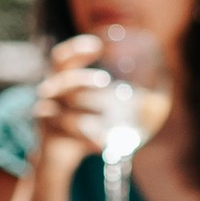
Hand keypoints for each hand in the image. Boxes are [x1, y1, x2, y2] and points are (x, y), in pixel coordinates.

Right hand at [31, 32, 110, 168]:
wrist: (60, 154)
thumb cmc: (83, 124)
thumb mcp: (99, 109)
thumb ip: (116, 101)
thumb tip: (153, 99)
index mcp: (61, 80)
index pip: (62, 58)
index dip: (75, 49)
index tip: (97, 46)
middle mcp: (50, 93)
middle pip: (60, 79)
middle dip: (81, 79)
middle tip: (104, 81)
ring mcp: (46, 114)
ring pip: (62, 111)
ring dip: (83, 114)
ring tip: (103, 116)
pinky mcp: (47, 136)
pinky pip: (64, 136)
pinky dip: (85, 140)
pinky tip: (100, 145)